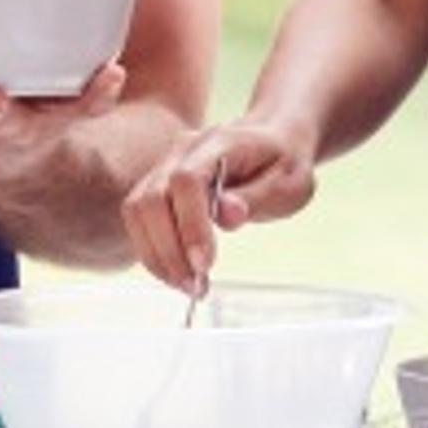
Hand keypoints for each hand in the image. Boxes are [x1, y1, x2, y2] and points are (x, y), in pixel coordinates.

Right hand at [123, 107, 317, 292]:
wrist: (274, 141)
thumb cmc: (284, 164)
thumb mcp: (289, 183)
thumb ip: (257, 197)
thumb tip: (227, 216)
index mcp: (219, 142)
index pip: (187, 180)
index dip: (190, 224)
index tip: (205, 264)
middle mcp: (183, 150)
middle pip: (152, 198)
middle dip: (168, 250)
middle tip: (194, 286)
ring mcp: (165, 165)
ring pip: (137, 210)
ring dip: (155, 255)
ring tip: (185, 284)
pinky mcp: (158, 185)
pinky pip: (140, 219)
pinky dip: (153, 250)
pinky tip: (176, 272)